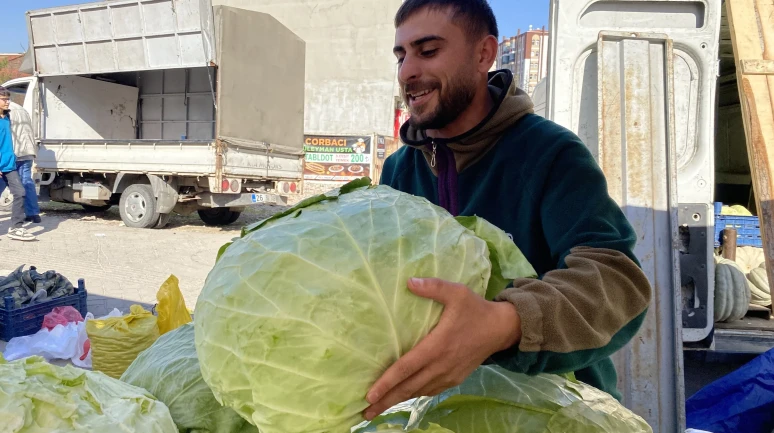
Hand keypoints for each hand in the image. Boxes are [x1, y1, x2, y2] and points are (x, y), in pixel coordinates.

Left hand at [363, 277, 521, 419]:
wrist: (501, 329)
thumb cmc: (475, 309)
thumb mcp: (456, 292)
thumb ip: (433, 287)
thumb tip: (408, 282)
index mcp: (438, 346)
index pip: (406, 367)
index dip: (387, 382)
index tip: (370, 394)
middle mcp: (441, 365)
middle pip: (408, 387)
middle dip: (385, 401)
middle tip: (365, 412)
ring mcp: (448, 375)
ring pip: (418, 392)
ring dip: (397, 400)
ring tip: (377, 409)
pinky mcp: (454, 379)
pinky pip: (430, 391)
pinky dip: (414, 395)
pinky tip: (402, 396)